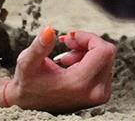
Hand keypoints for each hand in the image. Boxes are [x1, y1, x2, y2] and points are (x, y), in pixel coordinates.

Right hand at [0, 27, 116, 112]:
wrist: (29, 105)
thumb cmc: (28, 82)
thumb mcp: (28, 63)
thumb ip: (39, 47)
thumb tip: (49, 30)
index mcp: (80, 84)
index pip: (103, 50)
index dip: (87, 37)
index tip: (68, 38)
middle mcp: (96, 92)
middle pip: (107, 52)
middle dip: (86, 43)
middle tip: (66, 45)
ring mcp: (100, 95)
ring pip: (106, 58)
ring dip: (86, 52)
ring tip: (65, 60)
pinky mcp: (101, 95)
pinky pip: (105, 67)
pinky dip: (90, 60)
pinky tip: (71, 66)